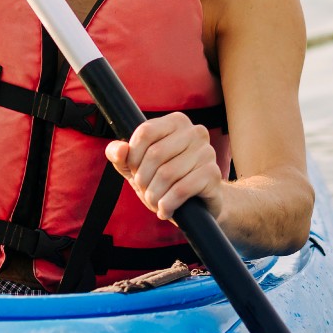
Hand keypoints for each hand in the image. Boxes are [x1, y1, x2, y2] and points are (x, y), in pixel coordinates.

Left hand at [106, 113, 224, 223]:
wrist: (197, 203)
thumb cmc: (165, 180)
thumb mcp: (137, 166)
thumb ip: (120, 155)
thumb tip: (119, 150)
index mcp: (177, 122)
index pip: (145, 132)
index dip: (133, 157)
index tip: (135, 171)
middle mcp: (195, 132)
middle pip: (155, 154)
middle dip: (143, 179)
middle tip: (145, 191)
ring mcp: (207, 152)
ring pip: (167, 174)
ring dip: (154, 195)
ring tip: (155, 202)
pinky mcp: (213, 174)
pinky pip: (181, 190)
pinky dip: (167, 205)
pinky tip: (166, 210)